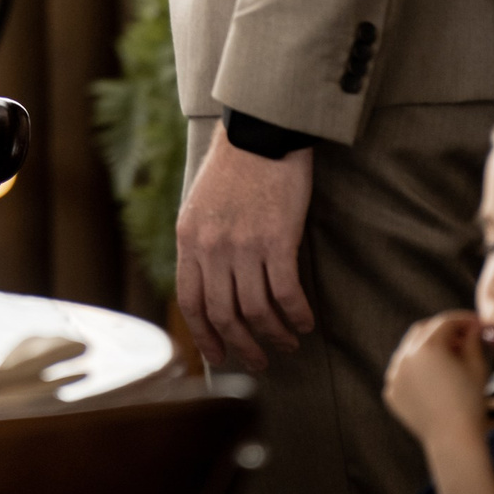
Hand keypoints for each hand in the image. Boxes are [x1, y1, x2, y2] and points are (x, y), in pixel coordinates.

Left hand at [175, 123, 315, 370]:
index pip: (190, 303)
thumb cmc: (233, 168)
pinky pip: (285, 293)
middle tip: (259, 361)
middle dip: (242, 346)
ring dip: (274, 335)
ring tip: (287, 343)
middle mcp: (211, 247)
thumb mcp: (200, 206)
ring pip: (256, 310)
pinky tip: (304, 321)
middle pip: (224, 315)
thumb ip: (201, 245)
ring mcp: (243, 245)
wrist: (260, 132)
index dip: (205, 336)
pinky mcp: (277, 240)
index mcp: (188, 240)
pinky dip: (296, 314)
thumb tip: (210, 286)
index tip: (219, 356)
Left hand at [383, 311, 492, 453]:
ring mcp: (394, 375)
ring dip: (427, 348)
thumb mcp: (476, 366)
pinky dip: (416, 369)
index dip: (463, 320)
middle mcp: (405, 356)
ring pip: (409, 350)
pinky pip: (403, 373)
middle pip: (423, 331)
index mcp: (427, 347)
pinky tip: (433, 377)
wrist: (454, 439)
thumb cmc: (470, 403)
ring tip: (449, 357)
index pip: (445, 322)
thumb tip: (472, 328)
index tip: (475, 323)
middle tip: (462, 336)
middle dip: (443, 330)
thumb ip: (472, 340)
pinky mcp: (391, 392)